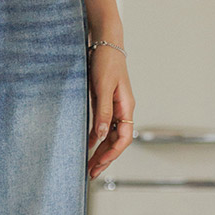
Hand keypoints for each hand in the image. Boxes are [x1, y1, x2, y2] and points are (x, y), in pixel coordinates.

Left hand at [88, 40, 134, 174]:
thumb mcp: (102, 87)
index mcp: (126, 107)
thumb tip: (101, 136)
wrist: (104, 41)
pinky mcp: (105, 102)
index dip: (112, 153)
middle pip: (117, 140)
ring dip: (101, 150)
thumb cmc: (106, 61)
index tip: (99, 164)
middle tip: (91, 173)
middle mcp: (122, 109)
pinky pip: (103, 125)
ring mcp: (114, 106)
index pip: (124, 138)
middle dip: (105, 157)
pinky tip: (88, 144)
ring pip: (110, 135)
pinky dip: (96, 137)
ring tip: (89, 164)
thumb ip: (103, 111)